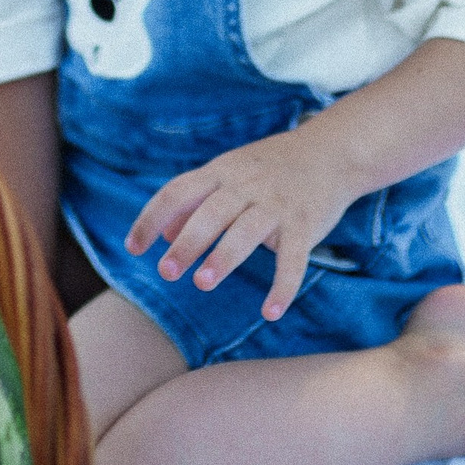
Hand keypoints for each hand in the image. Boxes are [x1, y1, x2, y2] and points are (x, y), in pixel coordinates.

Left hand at [126, 124, 359, 322]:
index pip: (177, 192)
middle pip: (209, 213)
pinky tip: (270, 312)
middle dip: (186, 243)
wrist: (332, 152)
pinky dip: (282, 287)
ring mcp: (276, 204)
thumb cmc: (271, 166)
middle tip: (166, 272)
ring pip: (245, 232)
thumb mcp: (229, 172)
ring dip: (223, 258)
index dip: (151, 218)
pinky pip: (293, 259)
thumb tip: (162, 234)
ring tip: (201, 283)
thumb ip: (195, 200)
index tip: (133, 247)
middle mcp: (246, 185)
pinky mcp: (304, 224)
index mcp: (222, 172)